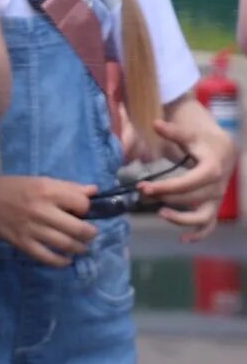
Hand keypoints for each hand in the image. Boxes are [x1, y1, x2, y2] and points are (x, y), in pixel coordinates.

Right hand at [0, 173, 97, 265]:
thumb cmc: (11, 187)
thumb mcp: (39, 180)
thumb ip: (67, 187)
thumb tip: (94, 192)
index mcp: (46, 190)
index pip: (82, 204)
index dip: (86, 208)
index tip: (80, 211)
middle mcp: (41, 210)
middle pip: (79, 229)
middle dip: (90, 233)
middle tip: (88, 233)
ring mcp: (32, 229)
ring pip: (67, 245)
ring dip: (80, 248)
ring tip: (80, 246)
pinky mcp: (22, 244)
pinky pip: (48, 258)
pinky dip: (61, 261)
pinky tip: (66, 259)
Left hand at [142, 110, 238, 239]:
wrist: (221, 149)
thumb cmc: (201, 140)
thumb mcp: (188, 133)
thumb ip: (173, 131)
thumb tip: (156, 124)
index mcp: (212, 169)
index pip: (189, 182)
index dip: (167, 187)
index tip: (144, 186)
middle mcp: (217, 187)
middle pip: (192, 198)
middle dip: (166, 197)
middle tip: (142, 192)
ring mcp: (216, 199)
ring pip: (203, 217)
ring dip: (182, 219)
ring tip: (160, 213)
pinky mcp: (213, 206)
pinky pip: (210, 225)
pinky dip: (199, 234)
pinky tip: (183, 239)